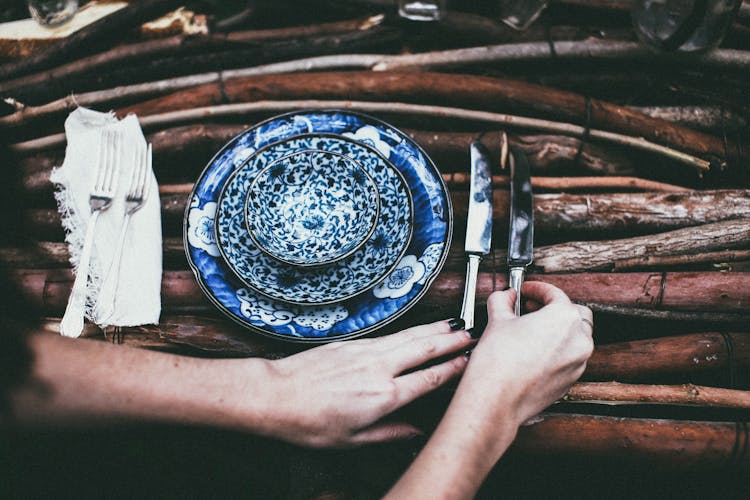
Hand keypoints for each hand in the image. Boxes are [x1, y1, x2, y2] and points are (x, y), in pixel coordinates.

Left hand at [254, 320, 473, 447]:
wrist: (276, 394)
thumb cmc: (309, 422)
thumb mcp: (353, 440)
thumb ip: (390, 434)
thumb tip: (416, 431)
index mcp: (385, 396)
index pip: (430, 378)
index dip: (454, 369)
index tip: (470, 361)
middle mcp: (380, 368)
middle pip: (424, 349)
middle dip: (451, 341)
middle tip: (471, 335)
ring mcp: (366, 352)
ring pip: (408, 336)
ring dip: (433, 330)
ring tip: (452, 325)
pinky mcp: (353, 343)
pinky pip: (390, 335)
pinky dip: (409, 331)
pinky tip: (416, 330)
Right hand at [384, 283, 592, 498]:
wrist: (495, 400)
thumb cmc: (498, 362)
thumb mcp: (497, 320)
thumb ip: (503, 301)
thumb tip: (506, 297)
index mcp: (564, 318)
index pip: (554, 293)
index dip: (536, 288)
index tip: (525, 291)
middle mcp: (579, 340)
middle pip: (573, 314)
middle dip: (552, 308)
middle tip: (529, 308)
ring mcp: (578, 363)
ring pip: (575, 337)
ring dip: (556, 330)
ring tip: (529, 331)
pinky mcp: (570, 381)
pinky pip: (569, 358)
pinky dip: (556, 350)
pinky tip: (532, 352)